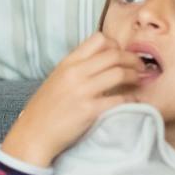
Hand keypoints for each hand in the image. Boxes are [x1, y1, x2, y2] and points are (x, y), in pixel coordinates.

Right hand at [0, 33, 142, 165]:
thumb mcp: (56, 79)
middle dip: (132, 59)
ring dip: (135, 76)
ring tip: (140, 80)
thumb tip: (101, 63)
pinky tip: (134, 101)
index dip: (116, 45)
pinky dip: (132, 99)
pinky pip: (119, 99)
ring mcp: (82, 91)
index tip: (122, 55)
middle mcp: (75, 72)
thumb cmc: (45, 110)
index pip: (99, 39)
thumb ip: (76, 68)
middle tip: (140, 67)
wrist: (33, 134)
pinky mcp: (89, 110)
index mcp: (67, 63)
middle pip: (114, 54)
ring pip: (119, 73)